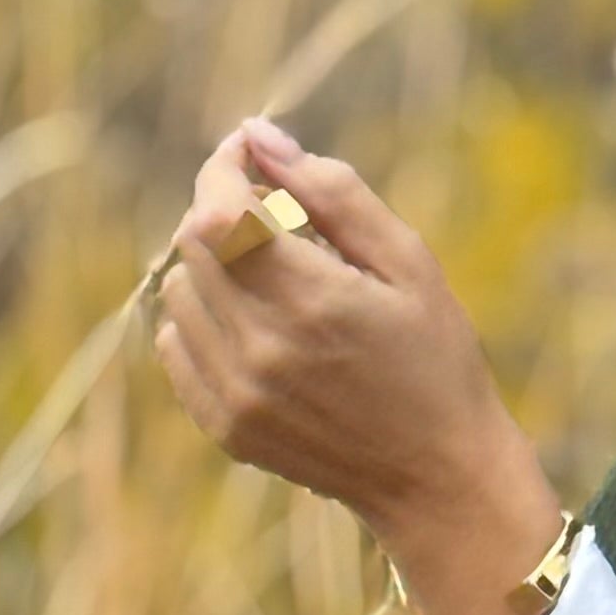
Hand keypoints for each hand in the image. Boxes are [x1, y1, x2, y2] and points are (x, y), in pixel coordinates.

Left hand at [149, 117, 517, 540]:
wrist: (440, 479)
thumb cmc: (437, 362)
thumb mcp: (411, 266)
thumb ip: (336, 194)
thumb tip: (260, 135)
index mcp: (314, 302)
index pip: (219, 210)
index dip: (223, 169)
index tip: (247, 153)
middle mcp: (263, 348)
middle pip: (192, 243)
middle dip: (224, 212)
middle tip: (275, 218)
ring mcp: (237, 393)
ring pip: (177, 291)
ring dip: (214, 268)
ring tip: (276, 282)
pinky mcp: (224, 424)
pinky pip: (175, 345)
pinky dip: (203, 320)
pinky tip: (259, 329)